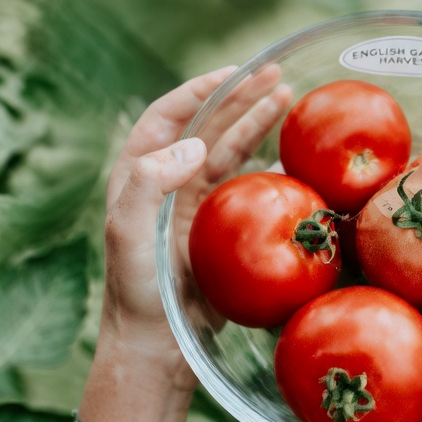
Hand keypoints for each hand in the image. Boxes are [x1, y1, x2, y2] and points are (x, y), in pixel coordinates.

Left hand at [81, 65, 292, 421]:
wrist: (156, 348)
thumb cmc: (136, 293)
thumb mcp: (128, 233)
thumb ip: (148, 182)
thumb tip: (193, 144)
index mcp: (140, 176)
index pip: (168, 118)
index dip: (199, 91)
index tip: (233, 73)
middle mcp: (167, 185)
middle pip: (206, 128)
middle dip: (239, 98)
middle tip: (276, 76)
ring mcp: (195, 209)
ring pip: (230, 153)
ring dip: (257, 125)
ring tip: (288, 100)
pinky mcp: (220, 234)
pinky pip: (248, 190)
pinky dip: (270, 169)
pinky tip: (292, 158)